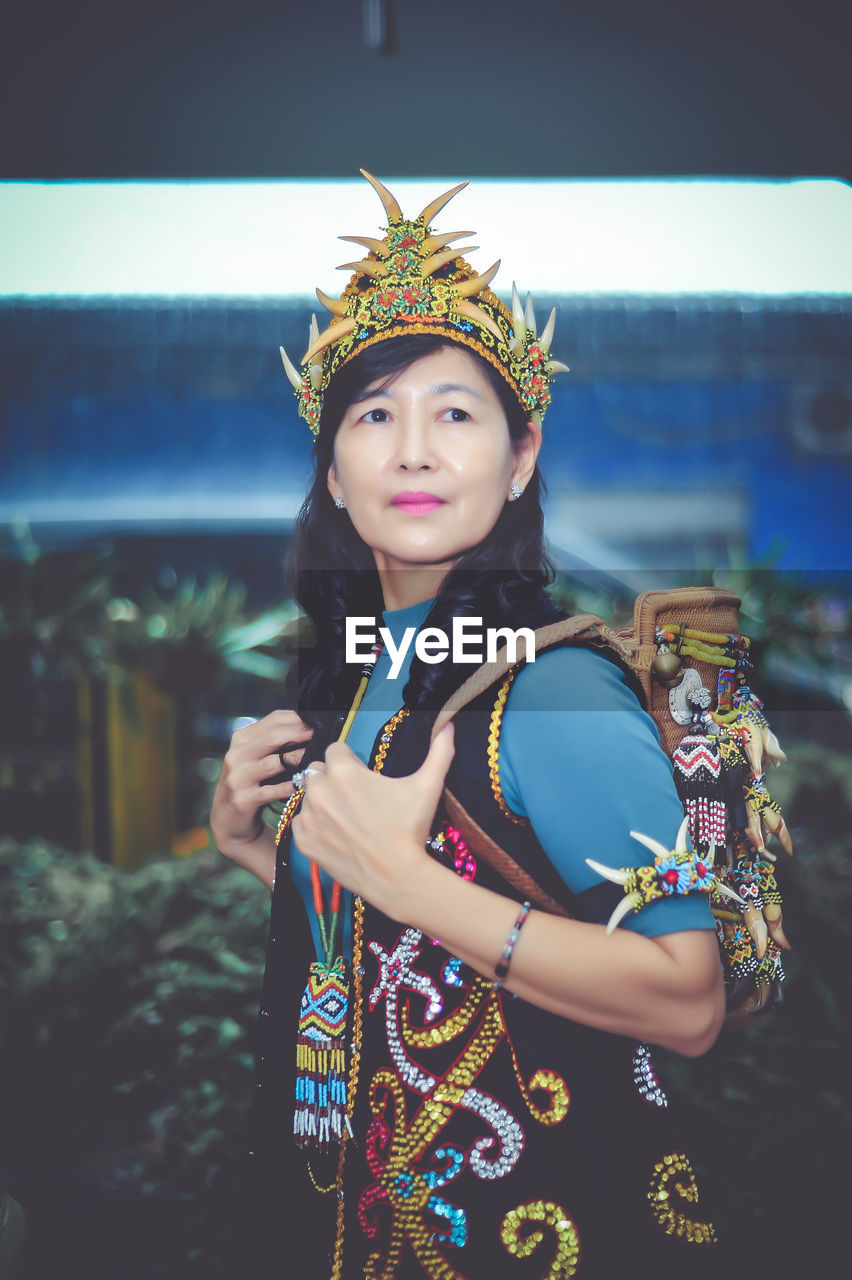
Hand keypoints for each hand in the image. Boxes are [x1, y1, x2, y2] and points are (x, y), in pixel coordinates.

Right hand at [211, 710, 313, 862]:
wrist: (229, 819)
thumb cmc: (251, 783)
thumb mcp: (256, 757)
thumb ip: (276, 742)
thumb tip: (309, 727)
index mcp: (242, 739)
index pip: (275, 719)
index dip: (299, 719)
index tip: (320, 722)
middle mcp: (236, 755)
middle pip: (274, 737)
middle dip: (301, 735)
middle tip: (322, 737)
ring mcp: (238, 778)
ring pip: (272, 763)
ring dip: (296, 759)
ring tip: (315, 759)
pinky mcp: (242, 799)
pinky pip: (269, 792)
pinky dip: (287, 788)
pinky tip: (300, 786)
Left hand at [291, 723, 454, 917]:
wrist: (396, 877)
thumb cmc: (410, 829)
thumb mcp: (427, 786)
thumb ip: (439, 751)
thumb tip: (449, 725)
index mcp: (344, 772)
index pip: (335, 749)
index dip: (350, 761)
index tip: (363, 776)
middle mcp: (320, 790)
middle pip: (318, 771)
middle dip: (333, 778)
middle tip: (356, 797)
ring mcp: (309, 817)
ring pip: (308, 796)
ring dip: (323, 801)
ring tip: (348, 818)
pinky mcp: (303, 840)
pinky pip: (300, 821)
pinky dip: (314, 824)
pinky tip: (337, 833)